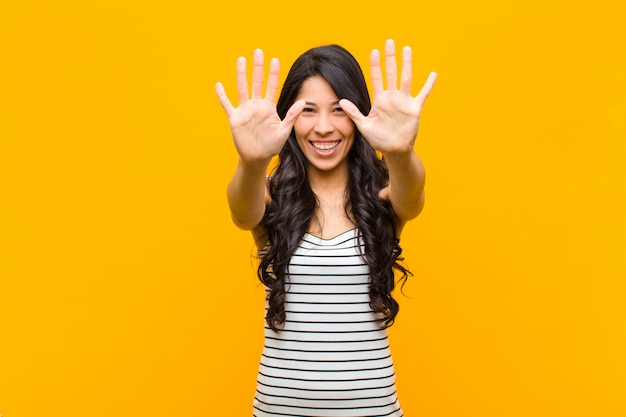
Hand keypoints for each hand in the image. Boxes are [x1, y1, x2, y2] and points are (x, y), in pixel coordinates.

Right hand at [215, 49, 304, 164]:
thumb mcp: (284, 131)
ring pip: (242, 88)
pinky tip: (218, 85)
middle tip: (258, 51)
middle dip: (258, 67)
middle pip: (256, 82)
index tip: (275, 60)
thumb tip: (303, 102)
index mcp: (269, 107)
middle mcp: (256, 105)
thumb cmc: (272, 145)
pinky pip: (227, 105)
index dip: (273, 73)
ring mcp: (245, 110)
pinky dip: (222, 95)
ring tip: (241, 59)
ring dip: (241, 74)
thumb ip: (292, 116)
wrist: (257, 157)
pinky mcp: (235, 118)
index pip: (272, 86)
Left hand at [339, 39, 436, 154]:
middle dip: (390, 58)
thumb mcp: (363, 126)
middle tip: (389, 42)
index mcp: (379, 100)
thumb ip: (353, 113)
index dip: (375, 65)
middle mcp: (392, 97)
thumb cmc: (378, 139)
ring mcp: (404, 101)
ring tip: (407, 49)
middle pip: (391, 73)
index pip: (377, 78)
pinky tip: (433, 74)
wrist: (394, 150)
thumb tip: (340, 101)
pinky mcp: (414, 108)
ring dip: (407, 64)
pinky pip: (423, 94)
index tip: (374, 52)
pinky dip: (428, 85)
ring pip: (406, 78)